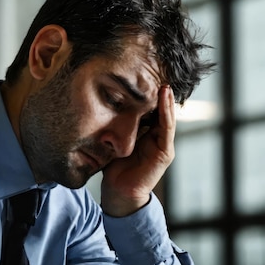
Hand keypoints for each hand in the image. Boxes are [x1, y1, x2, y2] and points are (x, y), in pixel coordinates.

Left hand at [100, 85, 175, 216]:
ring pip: (166, 117)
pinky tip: (165, 99)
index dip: (147, 95)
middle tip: (158, 74)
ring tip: (164, 84)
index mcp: (145, 134)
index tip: (142, 77)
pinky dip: (166, 113)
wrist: (118, 191)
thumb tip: (97, 104)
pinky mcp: (164, 152)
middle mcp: (156, 137)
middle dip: (159, 94)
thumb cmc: (114, 167)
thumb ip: (112, 125)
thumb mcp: (112, 139)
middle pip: (159, 111)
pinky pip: (166, 129)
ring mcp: (162, 144)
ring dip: (166, 100)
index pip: (148, 110)